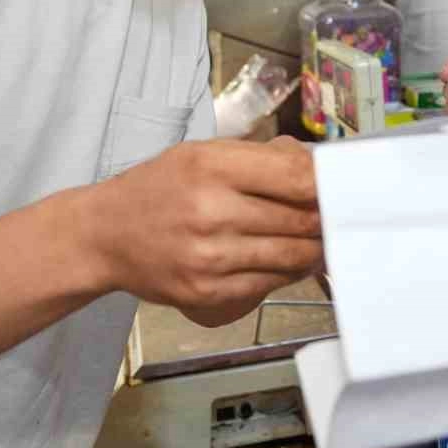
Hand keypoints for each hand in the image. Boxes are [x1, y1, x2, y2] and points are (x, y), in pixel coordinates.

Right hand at [87, 136, 323, 326]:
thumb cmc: (158, 188)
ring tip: (322, 240)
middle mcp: (211, 212)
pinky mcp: (206, 293)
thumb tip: (316, 167)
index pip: (296, 178)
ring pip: (291, 257)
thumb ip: (261, 158)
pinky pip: (268, 284)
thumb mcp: (202, 154)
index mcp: (212, 167)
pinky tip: (290, 260)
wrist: (104, 235)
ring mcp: (209, 257)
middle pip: (300, 221)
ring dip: (314, 250)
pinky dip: (286, 273)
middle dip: (326, 220)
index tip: (343, 188)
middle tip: (341, 217)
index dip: (329, 186)